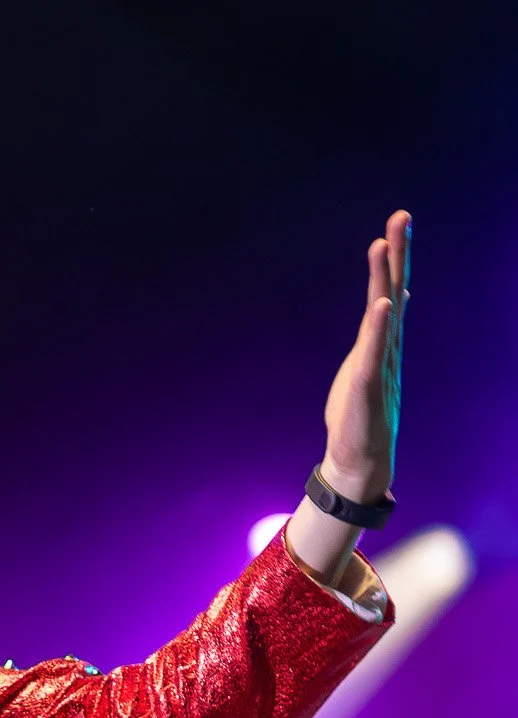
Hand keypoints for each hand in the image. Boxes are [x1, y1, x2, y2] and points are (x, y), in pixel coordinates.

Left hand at [319, 210, 409, 504]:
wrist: (360, 458)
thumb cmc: (360, 413)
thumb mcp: (366, 364)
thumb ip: (376, 333)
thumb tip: (389, 302)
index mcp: (381, 341)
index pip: (388, 291)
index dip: (392, 259)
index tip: (396, 224)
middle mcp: (386, 347)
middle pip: (392, 291)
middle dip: (396, 254)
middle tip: (401, 216)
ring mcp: (380, 363)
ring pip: (384, 313)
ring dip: (384, 277)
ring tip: (384, 242)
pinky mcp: (369, 384)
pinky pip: (375, 350)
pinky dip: (379, 327)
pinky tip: (384, 303)